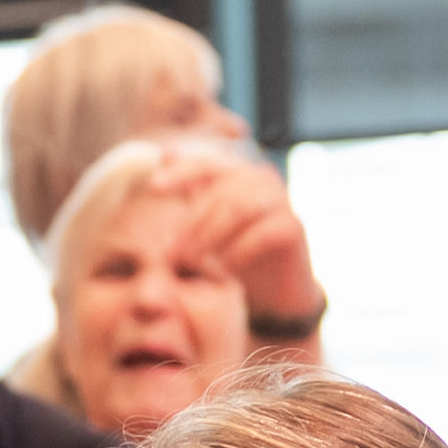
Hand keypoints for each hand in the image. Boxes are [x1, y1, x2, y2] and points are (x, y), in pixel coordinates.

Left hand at [149, 150, 322, 336]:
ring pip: (239, 207)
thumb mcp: (208, 224)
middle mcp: (261, 180)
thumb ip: (192, 193)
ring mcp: (280, 201)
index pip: (207, 163)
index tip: (153, 187)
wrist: (273, 292)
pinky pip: (264, 233)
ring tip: (191, 262)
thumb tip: (165, 154)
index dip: (180, 171)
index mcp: (237, 174)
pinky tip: (224, 272)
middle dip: (190, 221)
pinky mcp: (294, 227)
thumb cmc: (235, 255)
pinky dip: (239, 252)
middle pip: (220, 189)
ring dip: (210, 236)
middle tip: (169, 251)